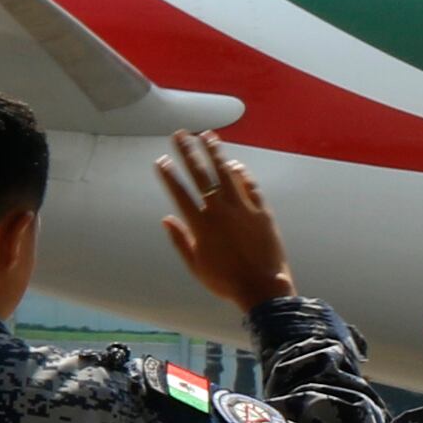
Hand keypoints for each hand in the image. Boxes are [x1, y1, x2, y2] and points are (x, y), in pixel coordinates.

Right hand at [156, 135, 295, 306]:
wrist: (262, 288)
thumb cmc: (226, 281)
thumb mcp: (196, 265)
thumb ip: (180, 240)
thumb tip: (166, 219)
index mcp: (201, 225)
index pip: (179, 193)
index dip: (168, 175)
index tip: (160, 160)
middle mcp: (220, 212)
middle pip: (201, 175)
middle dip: (188, 152)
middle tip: (180, 134)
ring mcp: (243, 210)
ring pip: (226, 174)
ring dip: (216, 153)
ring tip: (208, 136)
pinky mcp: (262, 213)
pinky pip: (250, 187)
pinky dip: (242, 175)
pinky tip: (235, 165)